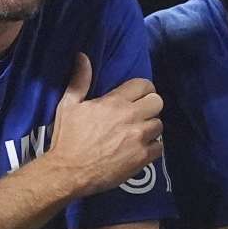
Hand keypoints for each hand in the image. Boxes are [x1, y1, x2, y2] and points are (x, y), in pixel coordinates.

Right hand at [48, 53, 163, 195]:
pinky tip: (140, 149)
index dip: (142, 89)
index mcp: (115, 102)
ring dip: (150, 127)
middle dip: (150, 106)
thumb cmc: (67, 138)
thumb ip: (80, 80)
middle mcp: (131, 117)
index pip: (144, 85)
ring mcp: (139, 138)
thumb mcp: (68, 105)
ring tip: (138, 133)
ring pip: (159, 125)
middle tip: (140, 114)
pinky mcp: (142, 158)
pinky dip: (152, 147)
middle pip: (158, 102)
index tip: (136, 96)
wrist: (68, 172)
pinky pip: (159, 147)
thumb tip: (83, 56)